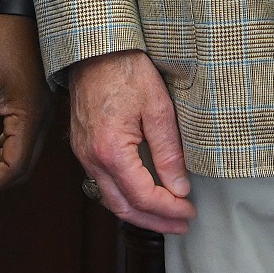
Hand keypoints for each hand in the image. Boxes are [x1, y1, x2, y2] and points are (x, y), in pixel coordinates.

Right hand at [69, 49, 194, 234]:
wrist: (94, 47)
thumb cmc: (126, 69)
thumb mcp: (158, 107)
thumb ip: (169, 151)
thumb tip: (180, 188)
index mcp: (112, 150)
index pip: (144, 196)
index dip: (169, 210)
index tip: (190, 211)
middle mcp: (92, 158)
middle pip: (124, 207)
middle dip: (155, 221)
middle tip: (182, 224)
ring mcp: (84, 153)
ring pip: (111, 199)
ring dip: (139, 213)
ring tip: (166, 216)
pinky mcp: (83, 146)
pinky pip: (103, 183)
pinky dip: (124, 197)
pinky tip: (141, 195)